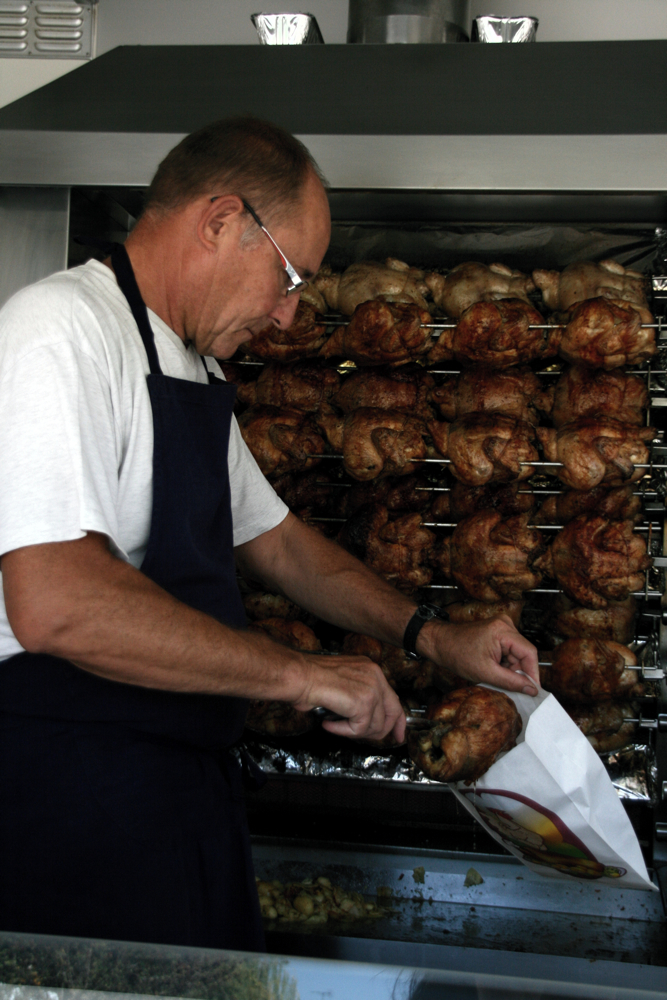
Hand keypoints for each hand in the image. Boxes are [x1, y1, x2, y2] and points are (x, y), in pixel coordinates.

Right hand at [293, 654, 405, 742]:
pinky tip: (329, 724)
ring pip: (375, 725)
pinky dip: (342, 731)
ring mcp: (371, 689)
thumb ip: (356, 695)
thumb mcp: (342, 681)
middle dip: (385, 730)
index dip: (397, 718)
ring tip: (335, 724)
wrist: (298, 675)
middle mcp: (375, 675)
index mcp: (370, 669)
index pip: (392, 697)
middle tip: (372, 739)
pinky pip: (359, 729)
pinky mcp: (363, 703)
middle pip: (392, 711)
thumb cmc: (309, 677)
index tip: (397, 732)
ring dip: (354, 731)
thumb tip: (362, 717)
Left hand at [420, 616, 539, 695]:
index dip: (533, 673)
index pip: (529, 653)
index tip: (534, 690)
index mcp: (503, 631)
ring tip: (495, 676)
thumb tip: (532, 689)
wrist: (440, 643)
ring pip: (517, 654)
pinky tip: (493, 669)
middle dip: (518, 672)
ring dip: (510, 669)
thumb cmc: (457, 654)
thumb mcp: (486, 673)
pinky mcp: (498, 632)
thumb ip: (511, 682)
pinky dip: (504, 663)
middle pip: (524, 654)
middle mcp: (505, 625)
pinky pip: (509, 651)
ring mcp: (502, 627)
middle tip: (511, 687)